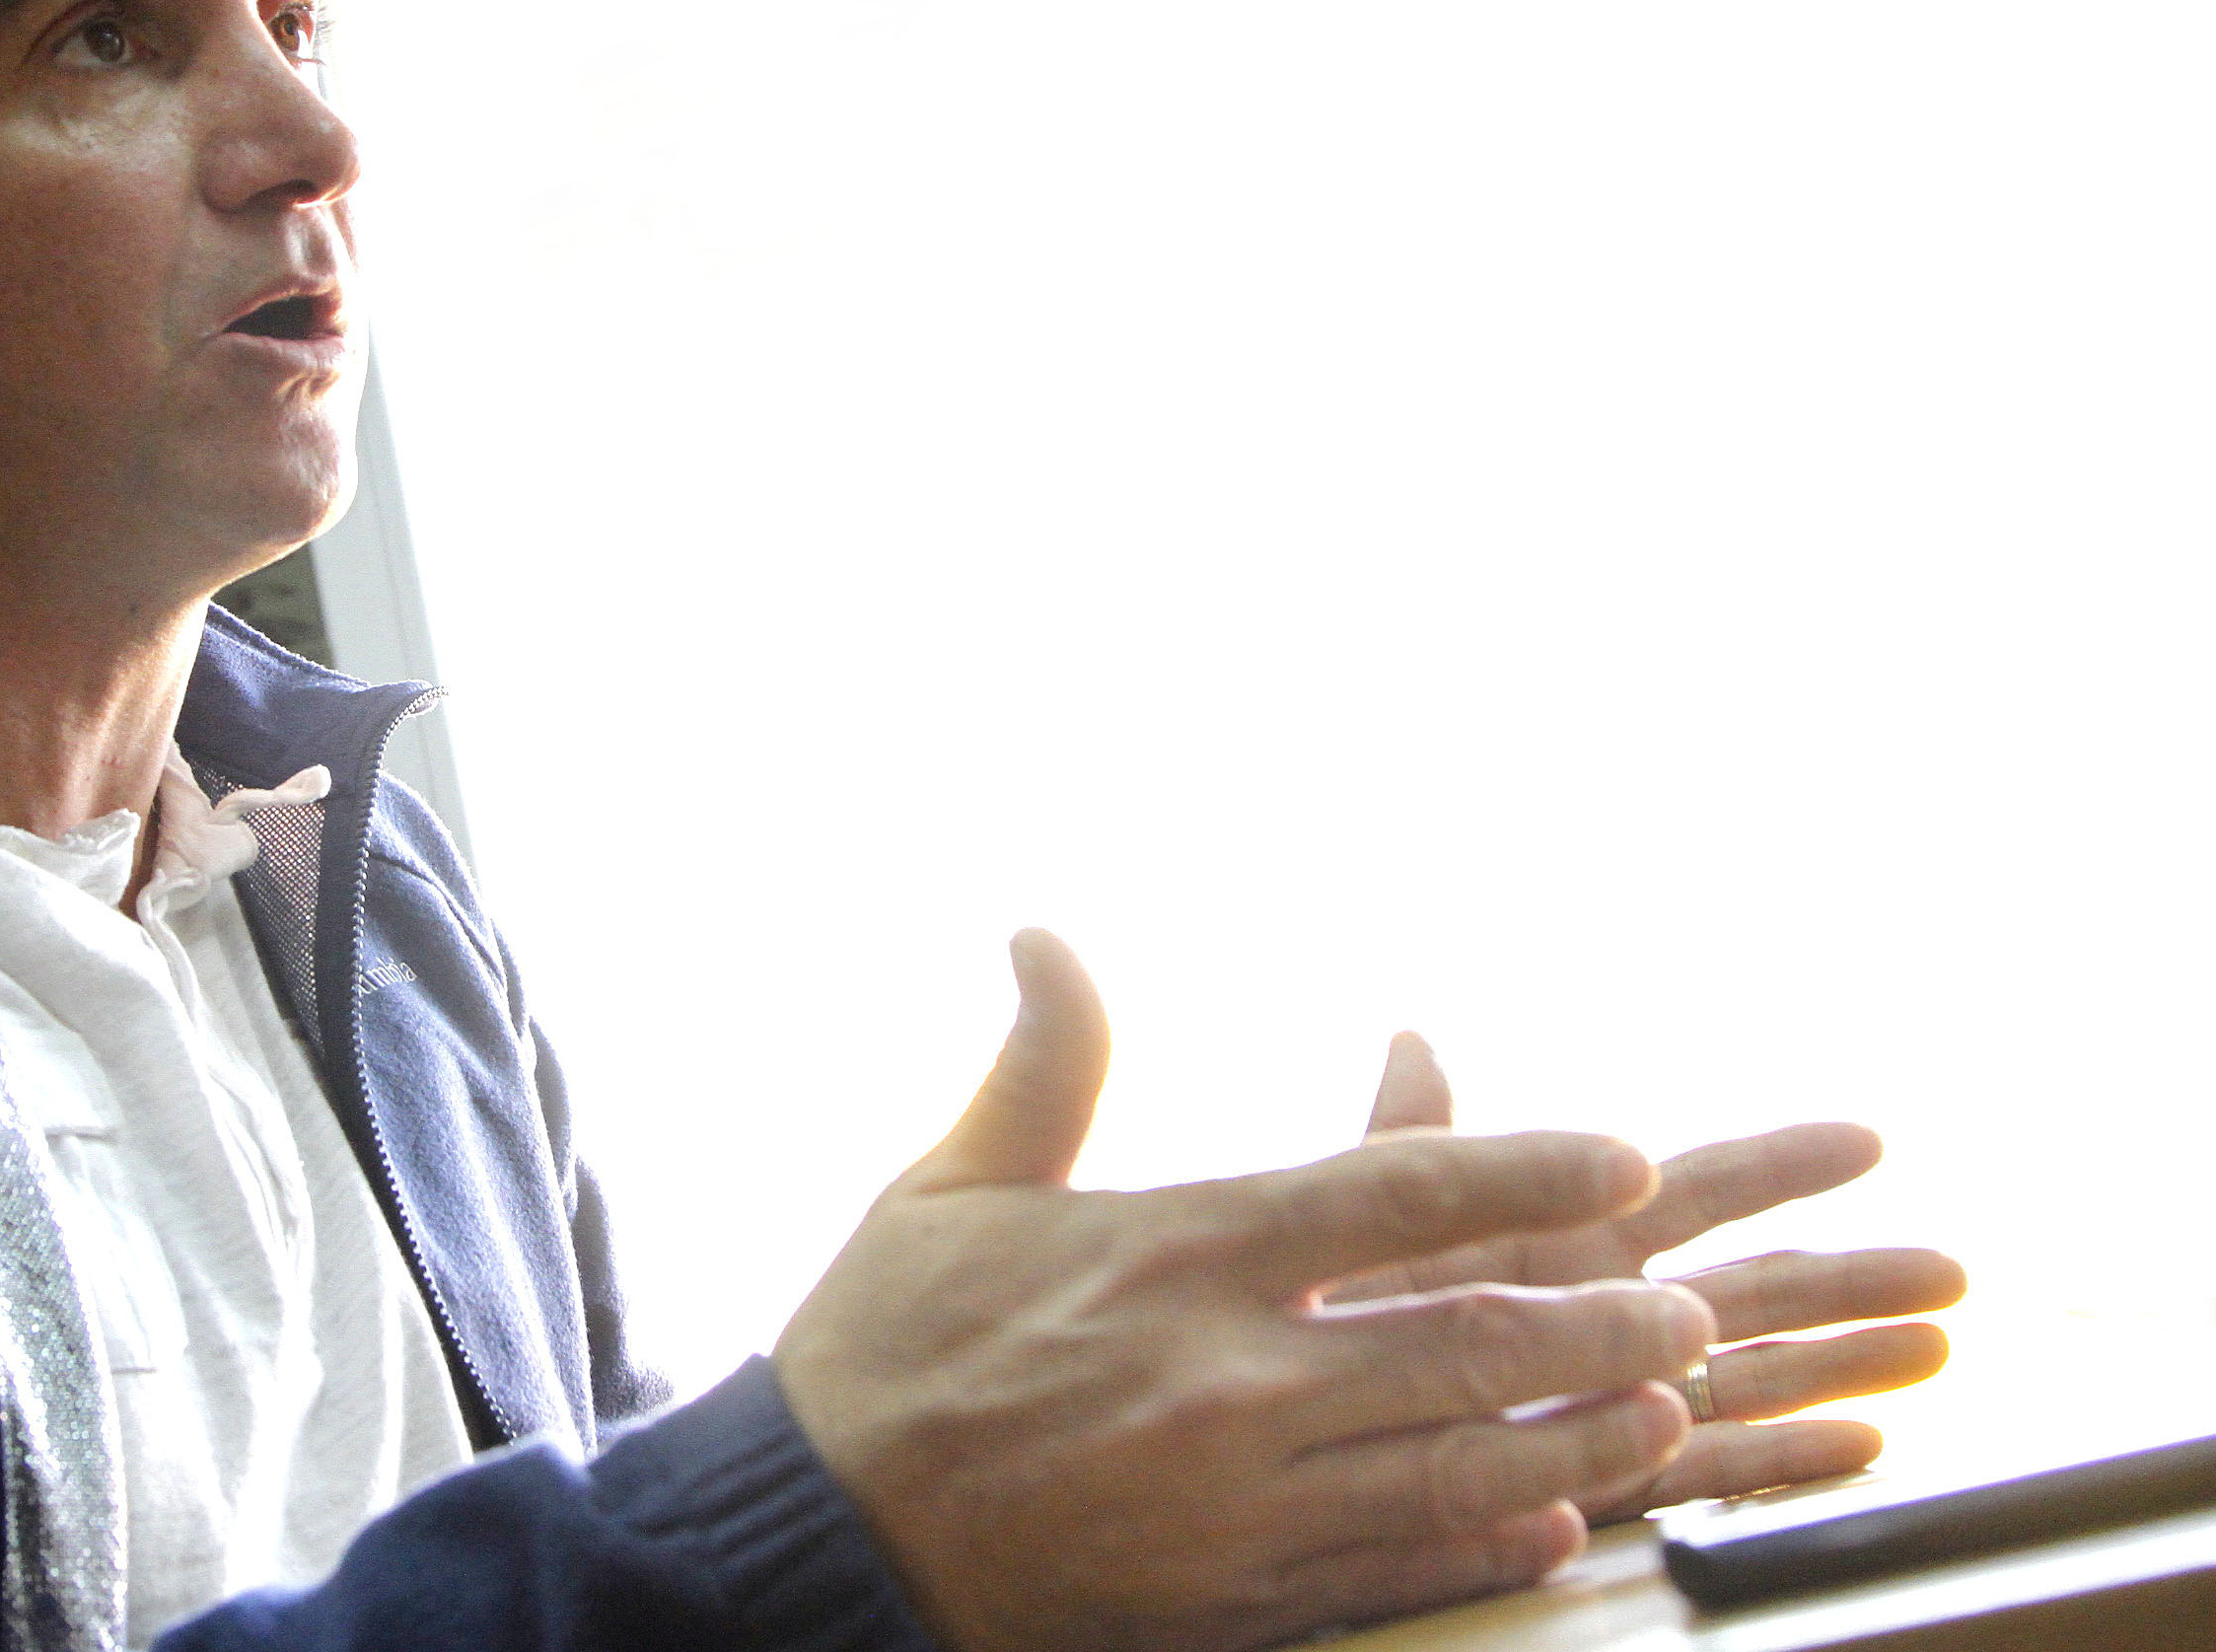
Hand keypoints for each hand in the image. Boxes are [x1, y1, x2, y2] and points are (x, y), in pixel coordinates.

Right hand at [775, 932, 1715, 1651]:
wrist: (822, 1533)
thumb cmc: (886, 1346)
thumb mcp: (949, 1184)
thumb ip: (1042, 1064)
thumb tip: (1046, 931)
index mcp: (1171, 1254)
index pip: (1389, 1194)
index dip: (1523, 1165)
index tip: (1623, 1155)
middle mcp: (1223, 1376)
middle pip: (1461, 1339)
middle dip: (1599, 1320)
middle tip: (1694, 1306)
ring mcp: (1235, 1499)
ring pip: (1455, 1465)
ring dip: (1577, 1436)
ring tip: (1665, 1408)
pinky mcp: (1228, 1597)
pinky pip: (1392, 1570)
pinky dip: (1485, 1545)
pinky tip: (1553, 1523)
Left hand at [1333, 1031, 1965, 1518]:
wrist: (1302, 1415)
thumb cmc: (1335, 1300)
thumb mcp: (1378, 1209)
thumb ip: (1416, 1136)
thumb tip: (1414, 1034)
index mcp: (1576, 1233)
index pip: (1701, 1187)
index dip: (1783, 1161)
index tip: (1869, 1137)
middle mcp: (1613, 1309)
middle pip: (1760, 1288)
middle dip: (1856, 1278)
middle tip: (1955, 1270)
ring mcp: (1619, 1390)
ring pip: (1758, 1375)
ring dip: (1848, 1364)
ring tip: (1937, 1348)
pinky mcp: (1605, 1471)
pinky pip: (1712, 1471)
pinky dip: (1786, 1458)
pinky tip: (1863, 1446)